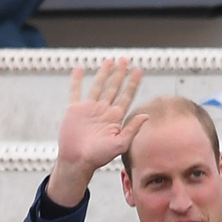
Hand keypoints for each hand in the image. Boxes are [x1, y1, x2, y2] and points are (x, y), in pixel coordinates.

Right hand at [47, 58, 147, 206]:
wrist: (77, 161)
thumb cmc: (97, 158)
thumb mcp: (120, 145)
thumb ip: (132, 130)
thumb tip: (146, 116)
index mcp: (115, 118)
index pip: (126, 96)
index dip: (132, 84)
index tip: (138, 71)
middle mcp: (103, 111)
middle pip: (114, 88)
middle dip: (120, 74)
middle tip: (125, 60)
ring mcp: (89, 109)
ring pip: (98, 86)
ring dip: (104, 73)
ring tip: (110, 61)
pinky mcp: (75, 110)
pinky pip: (75, 91)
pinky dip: (76, 80)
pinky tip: (78, 70)